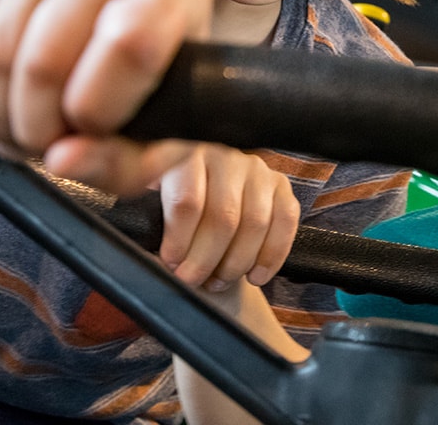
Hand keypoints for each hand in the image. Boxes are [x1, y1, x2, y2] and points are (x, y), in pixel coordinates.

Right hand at [0, 0, 212, 176]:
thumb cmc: (138, 71)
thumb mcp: (158, 125)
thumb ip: (126, 162)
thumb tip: (63, 158)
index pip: (132, 45)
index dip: (96, 108)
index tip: (88, 130)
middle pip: (47, 59)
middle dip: (33, 128)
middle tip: (41, 147)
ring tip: (16, 133)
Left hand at [153, 143, 299, 290]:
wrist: (204, 199)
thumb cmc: (177, 211)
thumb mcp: (154, 208)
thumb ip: (152, 225)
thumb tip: (159, 260)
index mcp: (185, 156)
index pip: (188, 202)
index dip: (180, 241)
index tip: (172, 264)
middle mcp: (225, 156)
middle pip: (224, 216)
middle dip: (206, 259)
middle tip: (193, 280)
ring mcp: (257, 170)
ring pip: (255, 223)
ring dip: (237, 262)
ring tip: (219, 281)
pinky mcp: (281, 185)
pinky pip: (286, 223)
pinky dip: (272, 256)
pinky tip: (255, 276)